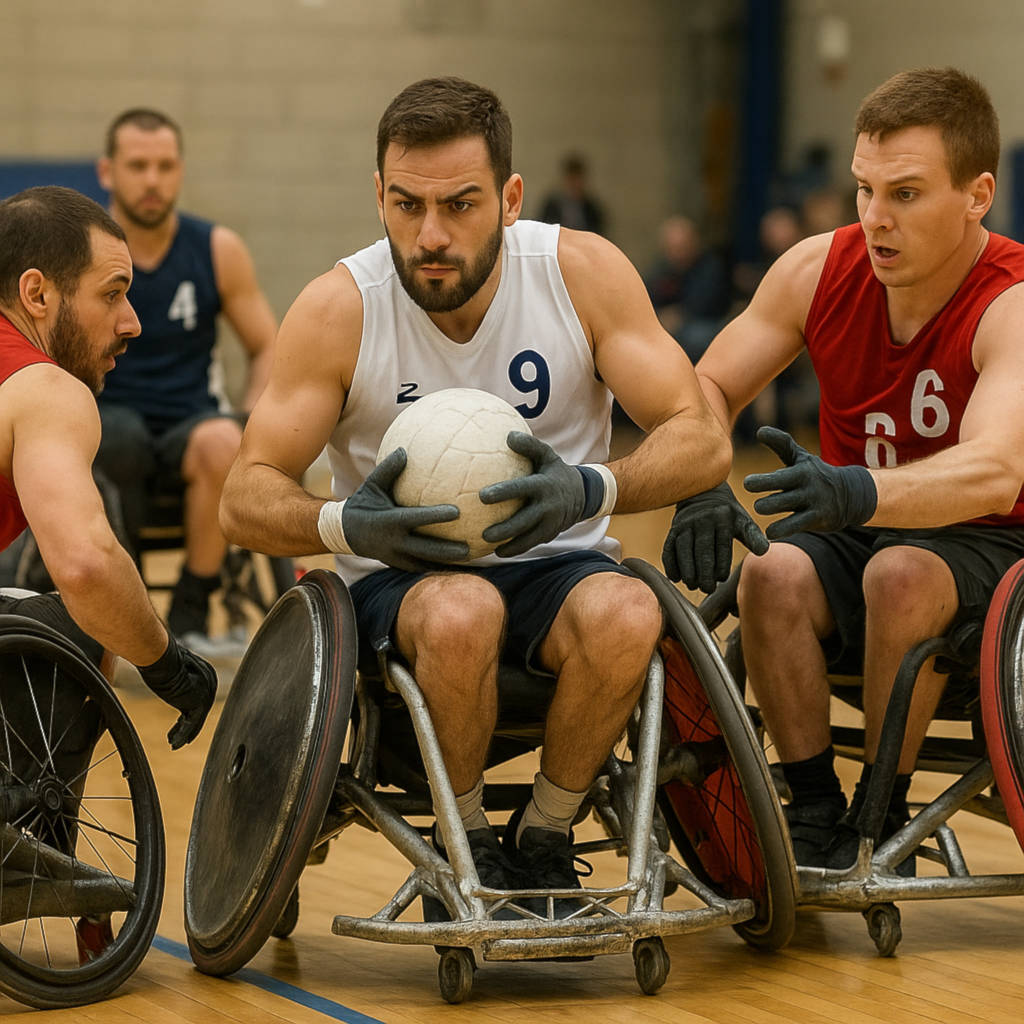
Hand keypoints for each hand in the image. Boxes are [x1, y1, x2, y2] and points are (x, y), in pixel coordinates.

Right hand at [138, 638, 216, 748]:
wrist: (160, 657)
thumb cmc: (159, 659)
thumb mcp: (169, 670)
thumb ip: (174, 678)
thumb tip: (165, 680)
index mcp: (205, 673)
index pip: (198, 697)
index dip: (189, 714)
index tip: (180, 724)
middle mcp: (210, 682)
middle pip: (198, 709)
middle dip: (188, 726)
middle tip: (178, 738)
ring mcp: (207, 692)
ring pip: (196, 718)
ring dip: (185, 733)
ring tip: (174, 744)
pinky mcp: (200, 701)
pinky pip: (192, 723)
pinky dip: (183, 734)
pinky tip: (174, 743)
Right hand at [342, 448, 469, 570]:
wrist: (346, 533)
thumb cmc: (364, 503)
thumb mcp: (372, 485)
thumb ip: (388, 469)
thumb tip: (403, 450)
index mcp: (389, 521)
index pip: (415, 519)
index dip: (435, 516)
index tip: (457, 512)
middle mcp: (394, 542)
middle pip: (425, 549)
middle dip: (447, 550)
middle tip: (470, 548)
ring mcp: (396, 557)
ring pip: (426, 563)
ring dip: (447, 563)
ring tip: (472, 559)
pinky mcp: (398, 565)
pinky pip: (422, 568)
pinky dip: (439, 567)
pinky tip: (459, 565)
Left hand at [480, 432, 603, 557]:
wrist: (582, 495)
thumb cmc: (555, 472)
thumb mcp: (548, 455)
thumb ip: (530, 446)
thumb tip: (508, 436)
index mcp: (544, 485)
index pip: (522, 489)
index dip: (503, 492)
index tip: (482, 496)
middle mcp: (548, 507)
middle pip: (524, 521)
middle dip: (504, 529)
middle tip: (483, 533)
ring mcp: (550, 524)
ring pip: (527, 538)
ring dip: (508, 545)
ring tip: (487, 547)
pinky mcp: (549, 535)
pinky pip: (530, 544)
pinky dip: (514, 549)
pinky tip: (497, 552)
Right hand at [662, 482, 768, 592]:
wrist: (703, 493)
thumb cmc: (728, 515)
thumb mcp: (743, 521)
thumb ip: (753, 536)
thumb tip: (763, 551)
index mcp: (722, 518)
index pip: (721, 546)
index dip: (720, 565)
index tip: (722, 579)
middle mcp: (702, 519)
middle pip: (702, 550)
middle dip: (703, 572)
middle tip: (707, 589)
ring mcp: (685, 524)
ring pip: (683, 549)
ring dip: (687, 570)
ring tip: (692, 585)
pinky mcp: (673, 529)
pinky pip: (669, 547)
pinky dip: (670, 563)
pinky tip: (675, 578)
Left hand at [744, 426, 876, 539]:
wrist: (850, 494)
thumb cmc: (814, 473)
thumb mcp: (800, 457)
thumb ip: (780, 444)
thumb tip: (759, 430)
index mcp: (801, 471)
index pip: (780, 476)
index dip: (762, 481)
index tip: (747, 484)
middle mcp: (807, 488)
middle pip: (782, 498)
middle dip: (766, 503)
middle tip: (757, 505)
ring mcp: (813, 504)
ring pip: (788, 514)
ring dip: (772, 514)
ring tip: (761, 512)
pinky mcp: (817, 520)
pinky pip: (795, 527)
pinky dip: (780, 530)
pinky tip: (768, 533)